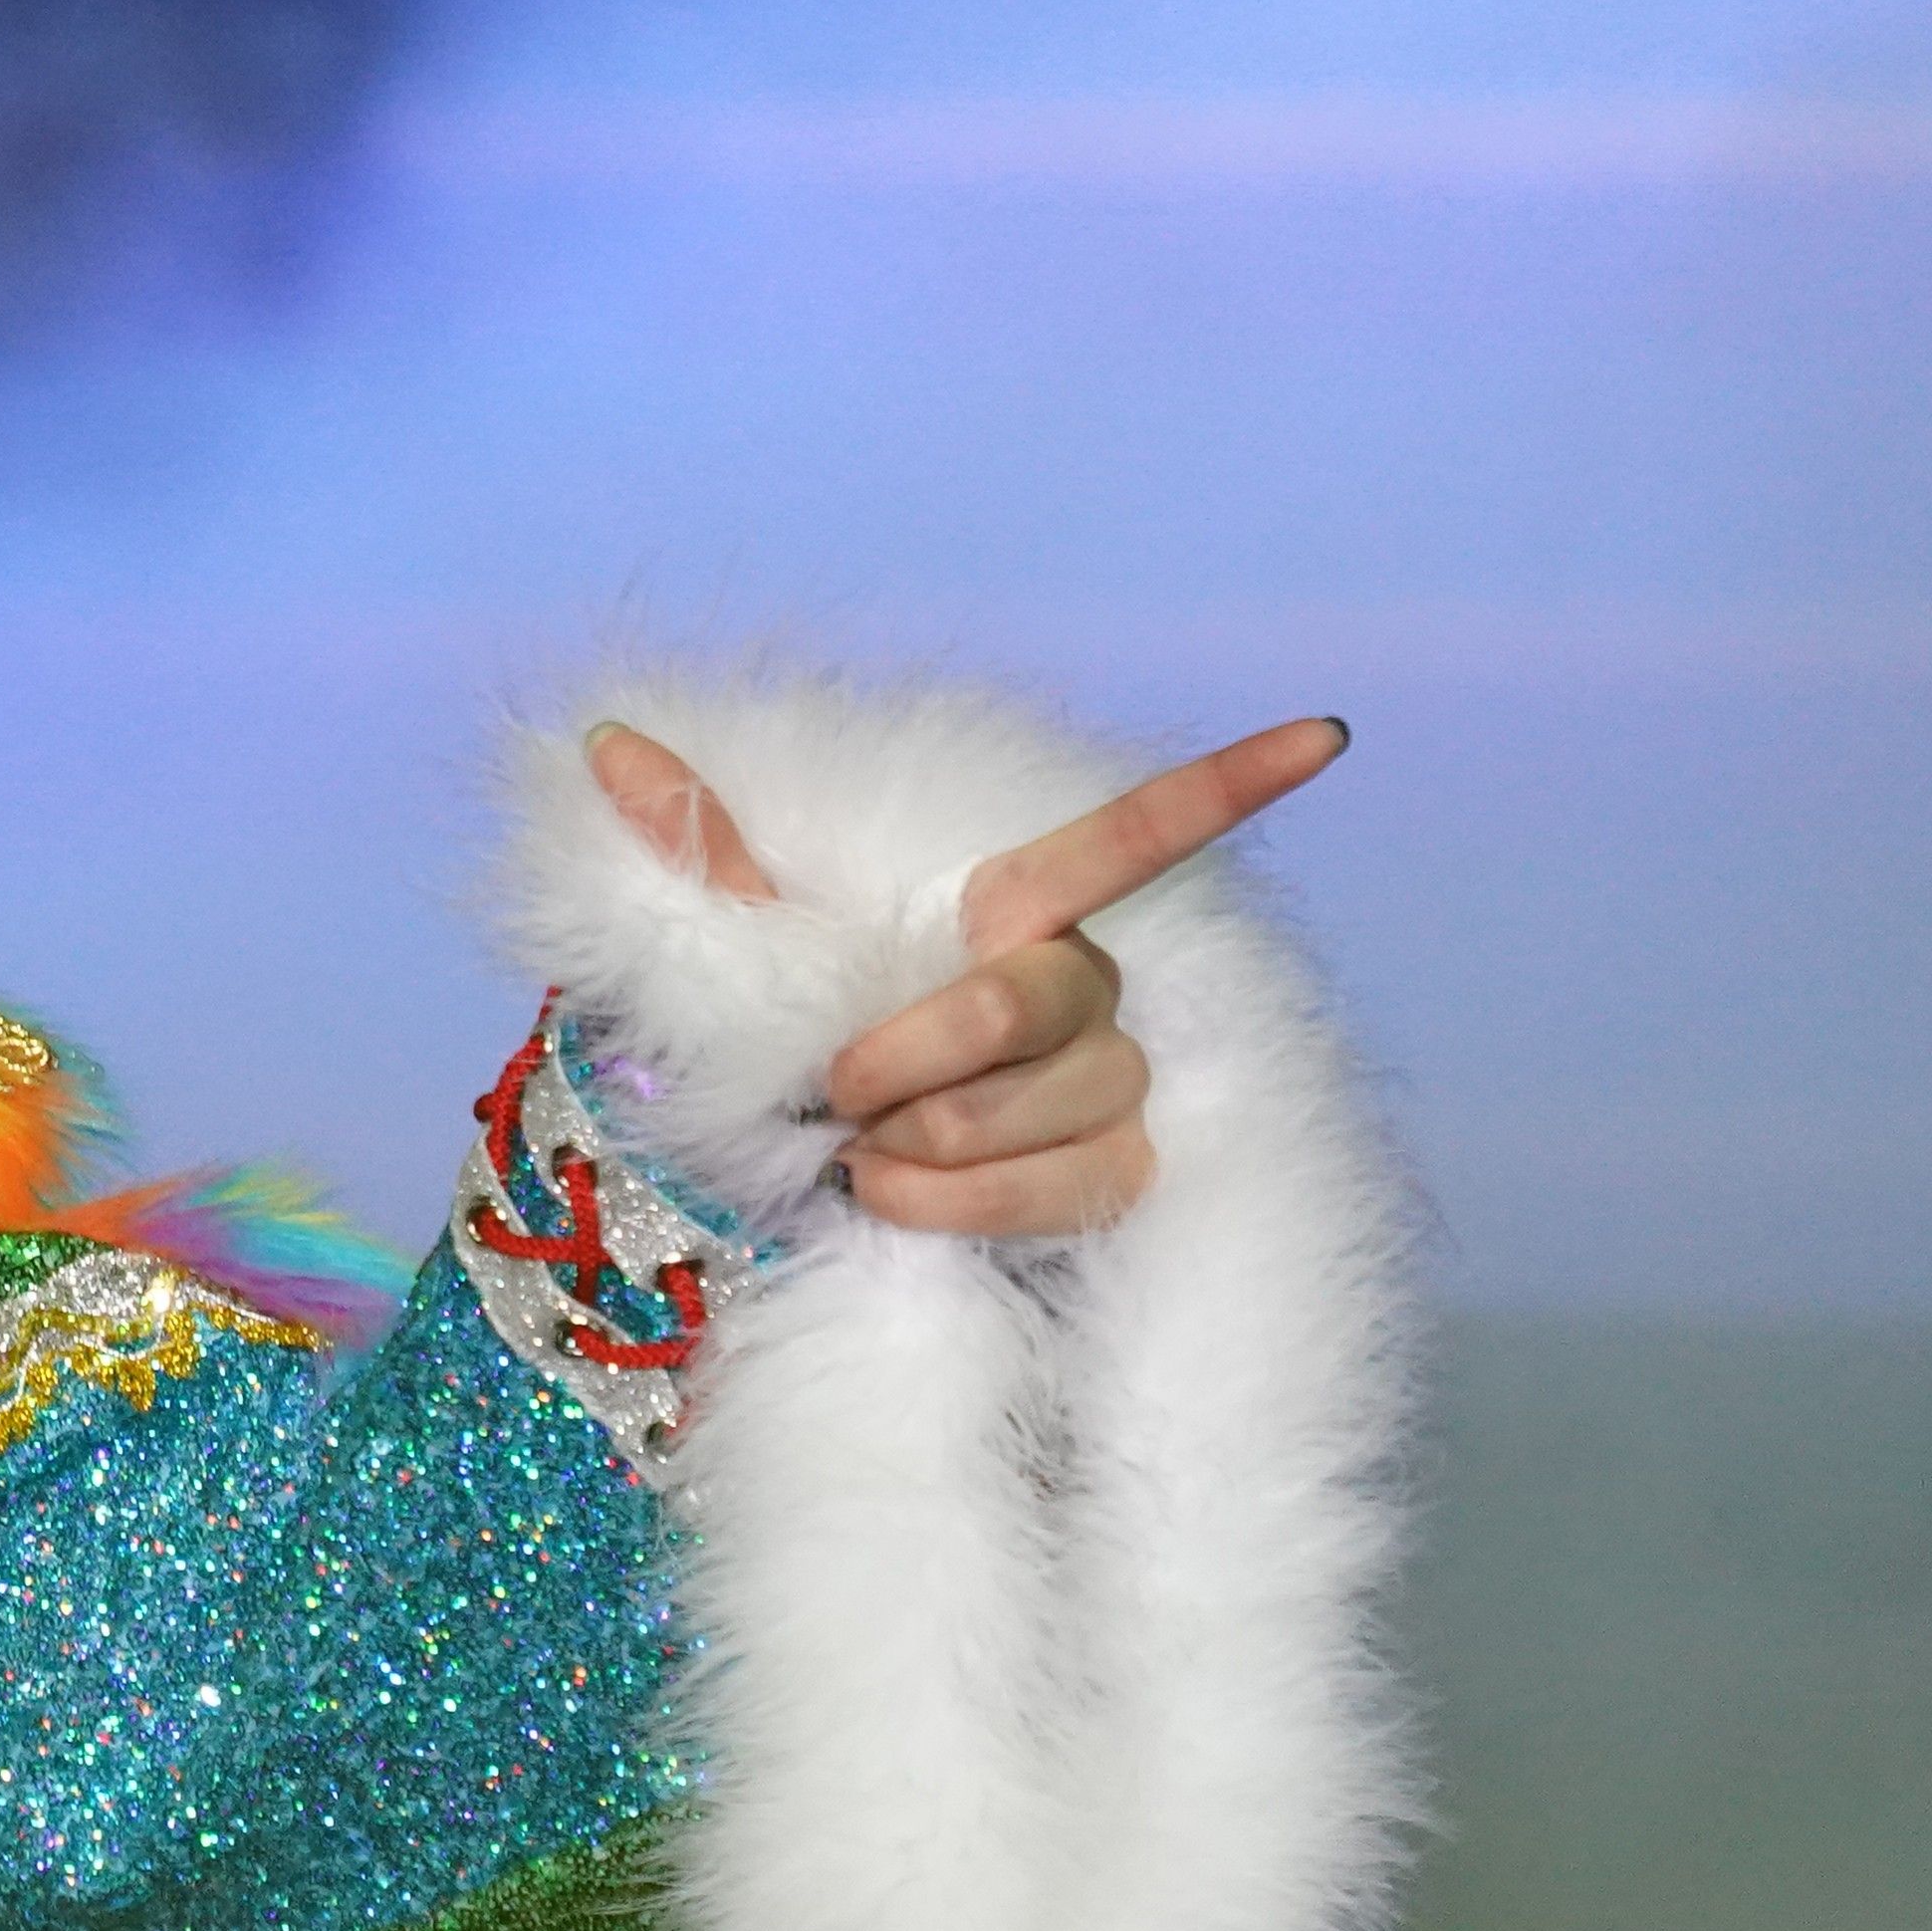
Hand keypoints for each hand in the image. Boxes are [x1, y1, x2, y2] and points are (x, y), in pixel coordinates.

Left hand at [583, 713, 1348, 1236]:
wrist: (788, 1183)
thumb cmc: (783, 1047)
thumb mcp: (730, 953)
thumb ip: (697, 854)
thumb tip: (608, 746)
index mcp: (1002, 908)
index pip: (1130, 839)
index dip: (1223, 787)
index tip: (1322, 735)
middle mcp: (1080, 984)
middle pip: (1040, 998)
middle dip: (923, 1050)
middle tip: (837, 1084)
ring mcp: (1110, 1083)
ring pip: (1055, 1101)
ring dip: (930, 1134)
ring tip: (855, 1146)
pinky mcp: (1115, 1174)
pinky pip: (1067, 1183)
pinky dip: (960, 1196)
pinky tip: (891, 1194)